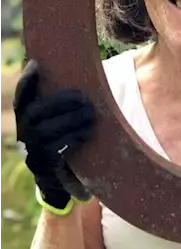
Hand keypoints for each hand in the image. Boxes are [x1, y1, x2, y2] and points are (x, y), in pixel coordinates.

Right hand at [13, 60, 94, 212]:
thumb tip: (82, 82)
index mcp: (27, 121)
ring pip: (45, 131)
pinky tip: (86, 133)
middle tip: (82, 98)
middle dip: (58, 102)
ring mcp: (31, 151)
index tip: (36, 64)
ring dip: (71, 120)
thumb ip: (64, 108)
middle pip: (34, 113)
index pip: (22, 98)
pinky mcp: (43, 165)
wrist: (62, 183)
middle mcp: (24, 134)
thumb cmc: (66, 146)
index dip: (27, 82)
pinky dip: (72, 138)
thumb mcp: (61, 125)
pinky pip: (55, 149)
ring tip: (90, 114)